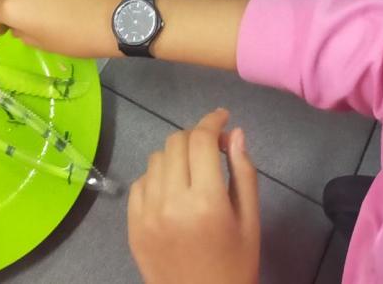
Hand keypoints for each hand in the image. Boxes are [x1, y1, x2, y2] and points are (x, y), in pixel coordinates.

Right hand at [0, 0, 124, 57]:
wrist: (111, 17)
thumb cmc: (74, 38)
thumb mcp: (44, 43)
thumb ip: (24, 32)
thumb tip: (19, 25)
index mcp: (13, 6)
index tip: (4, 31)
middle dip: (6, 5)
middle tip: (18, 20)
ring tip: (35, 10)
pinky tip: (52, 2)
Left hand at [129, 110, 259, 283]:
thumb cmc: (234, 265)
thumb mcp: (250, 221)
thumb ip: (244, 173)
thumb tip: (236, 132)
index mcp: (207, 202)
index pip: (202, 140)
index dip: (213, 121)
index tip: (222, 118)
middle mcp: (172, 202)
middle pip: (176, 143)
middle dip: (196, 137)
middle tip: (212, 148)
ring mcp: (147, 214)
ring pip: (156, 159)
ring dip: (176, 155)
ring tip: (193, 171)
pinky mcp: (132, 225)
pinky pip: (140, 182)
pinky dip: (157, 177)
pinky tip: (173, 190)